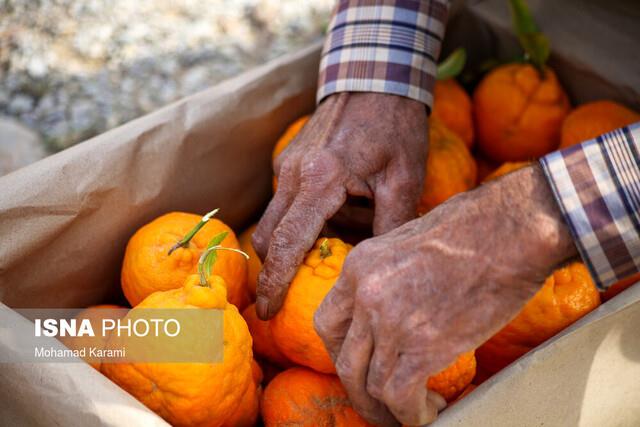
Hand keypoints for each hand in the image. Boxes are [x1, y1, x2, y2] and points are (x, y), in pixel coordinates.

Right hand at [252, 92, 427, 319]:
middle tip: (298, 290)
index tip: (265, 311)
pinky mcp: (290, 159)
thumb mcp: (404, 178)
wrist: (376, 78)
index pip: (286, 243)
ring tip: (342, 235)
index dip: (274, 283)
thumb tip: (377, 269)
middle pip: (269, 236)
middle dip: (277, 268)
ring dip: (298, 239)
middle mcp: (293, 174)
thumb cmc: (395, 127)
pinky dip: (305, 217)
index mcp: (320, 180)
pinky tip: (342, 210)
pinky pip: (288, 200)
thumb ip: (390, 225)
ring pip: (276, 219)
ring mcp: (287, 164)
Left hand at [314, 165, 576, 425]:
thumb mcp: (409, 240)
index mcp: (359, 265)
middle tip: (380, 401)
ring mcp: (390, 321)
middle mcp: (365, 293)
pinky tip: (431, 413)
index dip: (343, 352)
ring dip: (387, 408)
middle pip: (343, 360)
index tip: (363, 366)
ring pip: (369, 385)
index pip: (329, 323)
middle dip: (359, 388)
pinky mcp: (422, 346)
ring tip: (415, 409)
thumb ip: (389, 275)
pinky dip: (411, 415)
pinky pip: (399, 397)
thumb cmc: (474, 227)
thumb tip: (395, 305)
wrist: (512, 228)